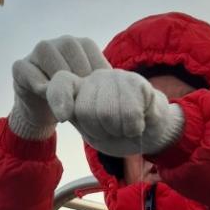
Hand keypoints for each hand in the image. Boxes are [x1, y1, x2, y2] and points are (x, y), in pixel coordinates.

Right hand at [8, 37, 109, 139]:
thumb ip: (105, 85)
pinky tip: (45, 96)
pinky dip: (37, 83)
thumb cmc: (74, 101)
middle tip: (80, 97)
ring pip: (47, 53)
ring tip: (64, 98)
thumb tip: (124, 85)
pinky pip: (28, 70)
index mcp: (79, 45)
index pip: (89, 47)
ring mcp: (37, 52)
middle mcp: (58, 43)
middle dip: (76, 74)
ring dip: (57, 77)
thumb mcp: (92, 92)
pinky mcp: (20, 66)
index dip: (93, 71)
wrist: (46, 113)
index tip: (96, 94)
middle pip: (69, 47)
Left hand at [46, 67, 184, 157]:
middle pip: (84, 110)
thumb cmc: (116, 132)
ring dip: (118, 129)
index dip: (59, 99)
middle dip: (98, 130)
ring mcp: (116, 77)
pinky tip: (138, 121)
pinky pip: (129, 113)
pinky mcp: (136, 81)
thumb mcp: (92, 132)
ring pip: (106, 113)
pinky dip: (134, 127)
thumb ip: (78, 119)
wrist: (149, 131)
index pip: (61, 84)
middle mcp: (95, 78)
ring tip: (124, 125)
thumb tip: (65, 110)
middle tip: (110, 128)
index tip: (63, 116)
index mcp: (78, 90)